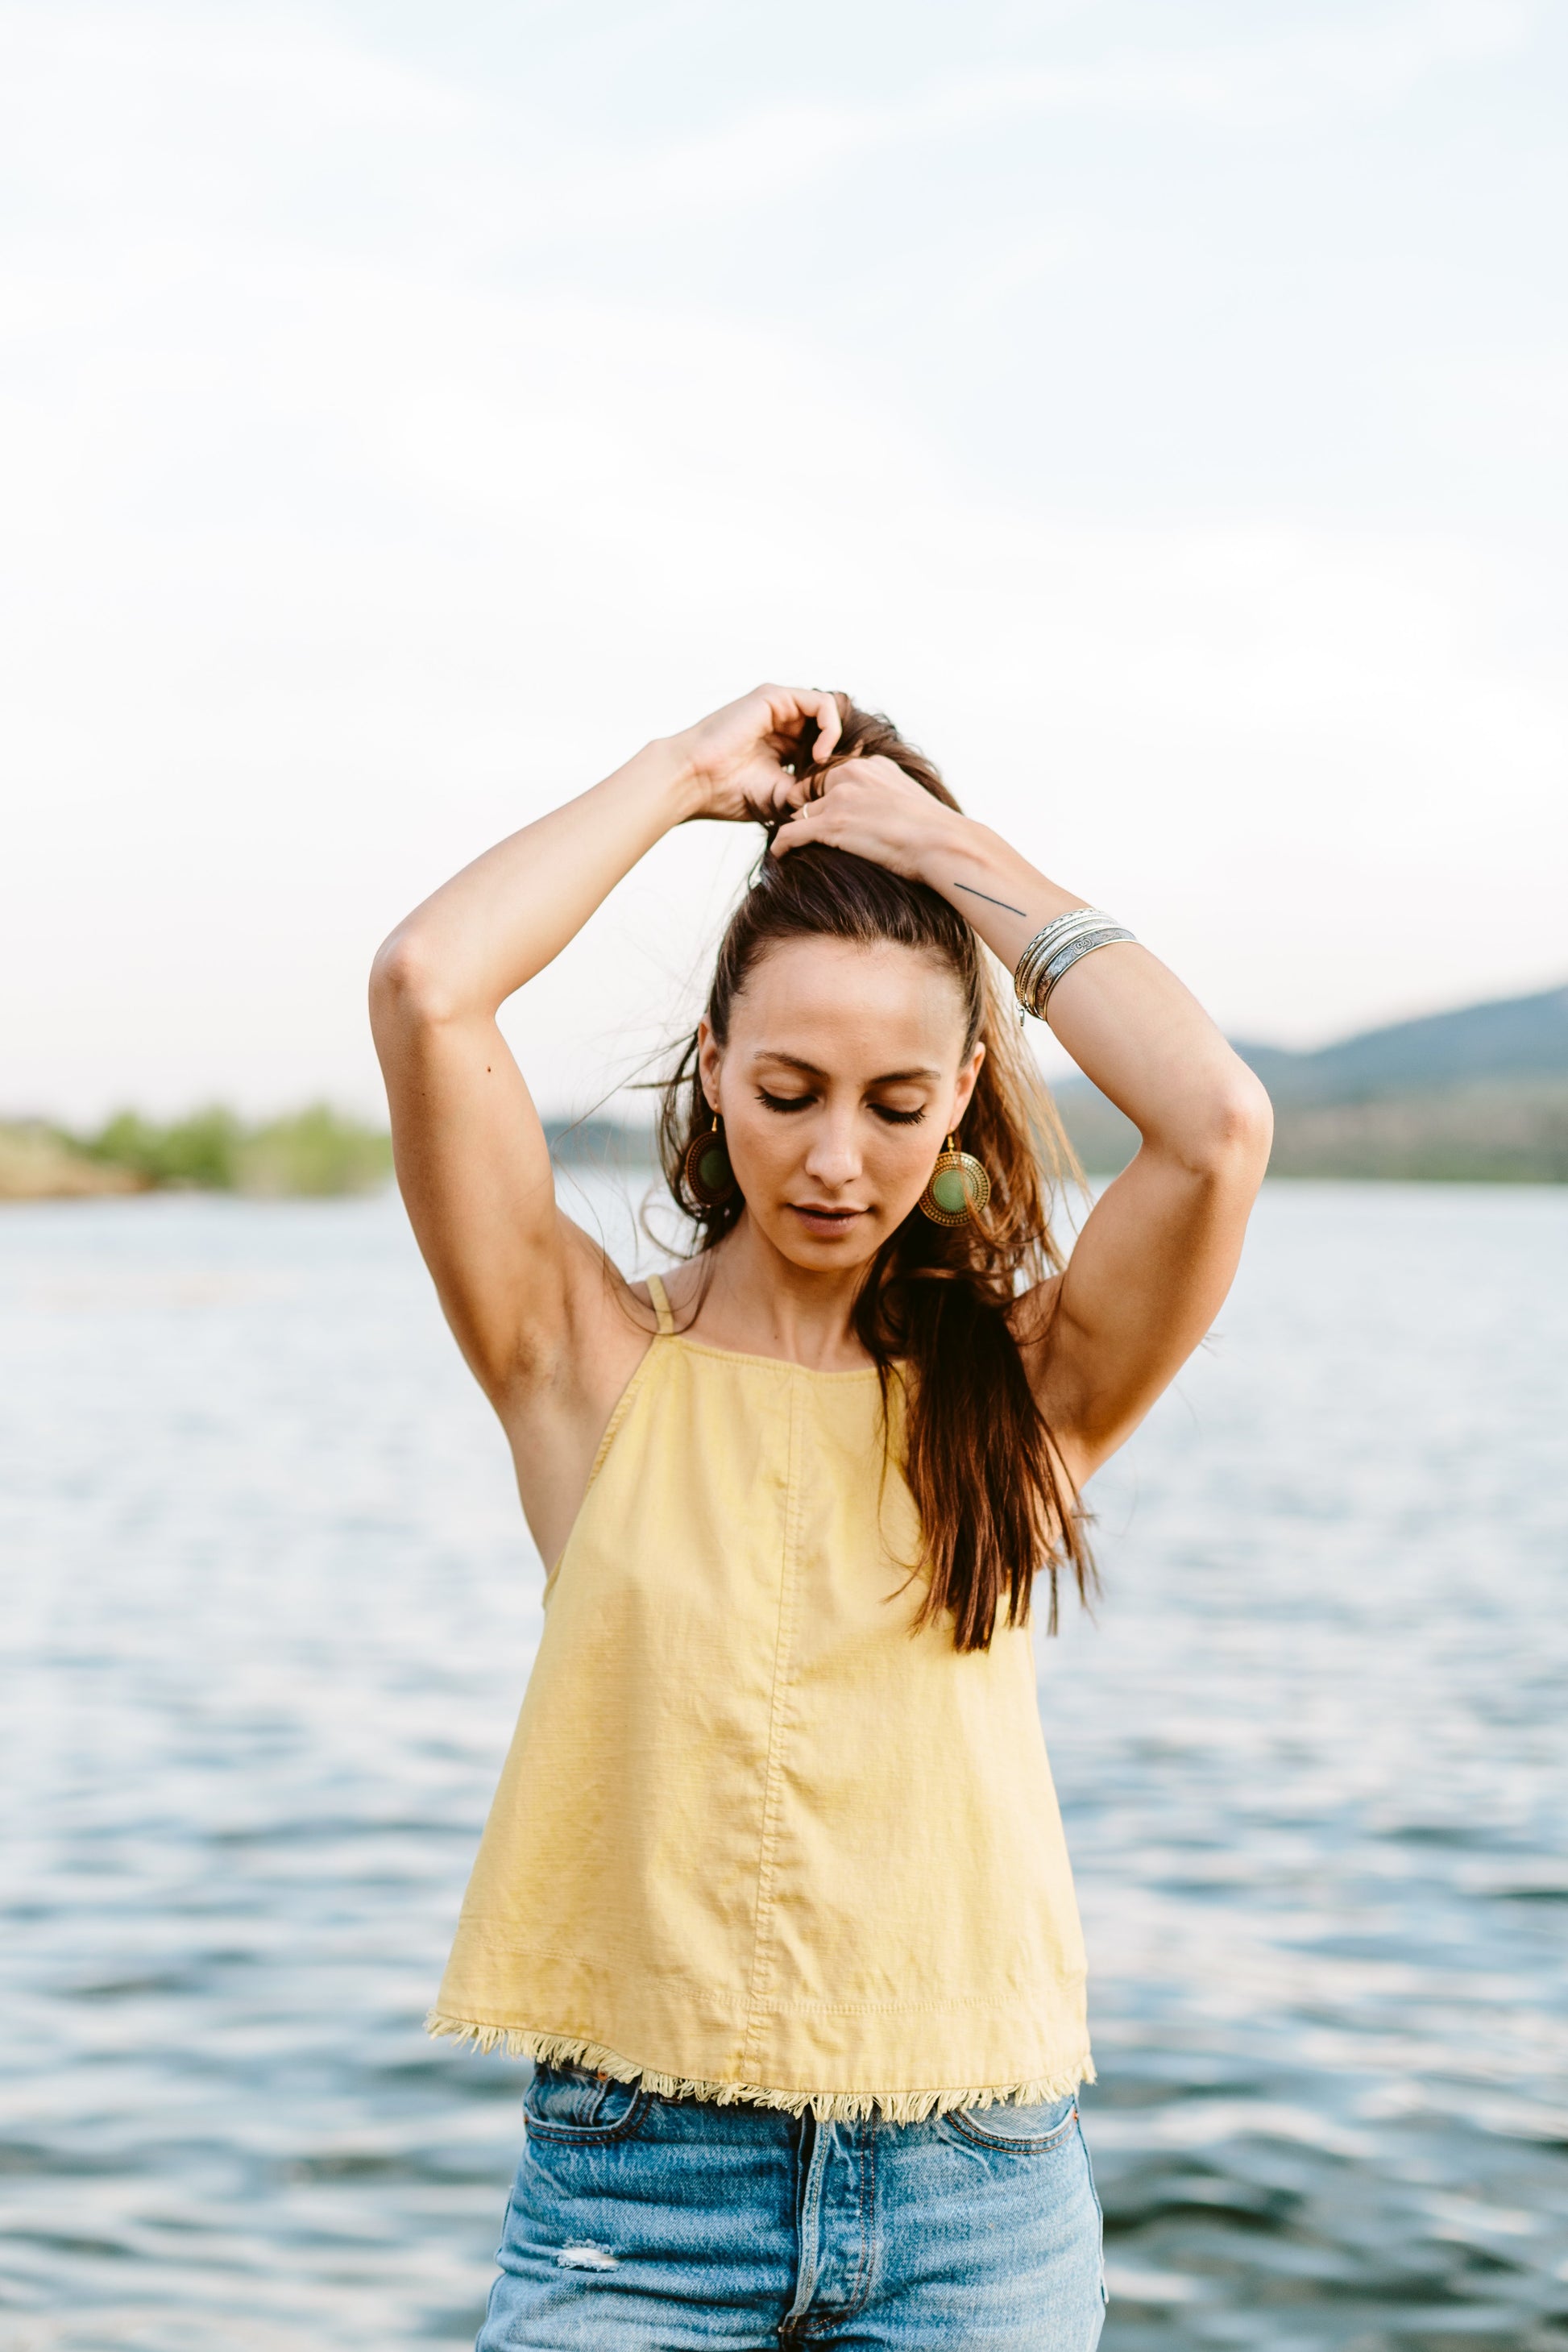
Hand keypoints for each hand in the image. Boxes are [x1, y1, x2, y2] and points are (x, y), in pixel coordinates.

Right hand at [668, 685, 841, 822]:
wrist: (695, 781)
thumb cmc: (729, 793)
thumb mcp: (782, 795)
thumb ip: (810, 787)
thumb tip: (843, 791)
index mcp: (781, 745)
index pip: (823, 745)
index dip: (840, 762)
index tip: (847, 785)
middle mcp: (780, 722)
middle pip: (829, 728)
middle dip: (843, 751)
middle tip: (844, 776)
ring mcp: (777, 707)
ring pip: (829, 713)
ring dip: (837, 741)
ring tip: (824, 766)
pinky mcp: (774, 697)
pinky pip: (822, 703)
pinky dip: (830, 727)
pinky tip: (820, 754)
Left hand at [769, 755, 959, 880]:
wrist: (942, 843)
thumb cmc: (934, 831)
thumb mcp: (910, 798)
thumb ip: (888, 794)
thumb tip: (879, 812)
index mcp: (872, 765)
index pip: (833, 775)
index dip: (824, 797)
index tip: (819, 813)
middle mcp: (853, 774)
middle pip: (812, 791)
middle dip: (806, 810)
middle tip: (800, 831)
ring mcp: (840, 798)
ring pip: (801, 813)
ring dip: (796, 829)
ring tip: (789, 847)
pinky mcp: (832, 824)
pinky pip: (790, 833)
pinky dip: (782, 845)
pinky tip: (778, 856)